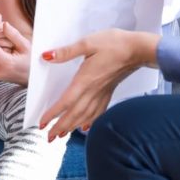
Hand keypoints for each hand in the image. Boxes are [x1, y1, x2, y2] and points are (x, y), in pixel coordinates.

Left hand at [39, 29, 158, 140]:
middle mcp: (93, 90)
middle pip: (74, 114)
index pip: (66, 101)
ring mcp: (102, 93)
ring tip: (62, 135)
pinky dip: (90, 121)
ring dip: (72, 127)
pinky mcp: (109, 91)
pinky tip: (85, 126)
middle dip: (60, 127)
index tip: (42, 123)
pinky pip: (98, 111)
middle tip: (49, 137)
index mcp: (85, 80)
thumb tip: (47, 56)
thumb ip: (67, 51)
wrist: (137, 49)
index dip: (53, 114)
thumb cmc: (114, 43)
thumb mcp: (88, 42)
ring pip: (85, 115)